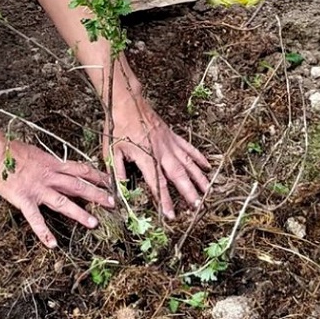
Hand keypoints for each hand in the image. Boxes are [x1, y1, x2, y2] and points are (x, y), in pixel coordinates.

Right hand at [0, 141, 114, 247]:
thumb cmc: (11, 150)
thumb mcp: (35, 152)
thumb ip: (46, 162)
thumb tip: (54, 165)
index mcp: (53, 164)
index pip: (80, 169)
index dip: (96, 175)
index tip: (109, 181)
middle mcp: (50, 176)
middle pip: (78, 185)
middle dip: (97, 194)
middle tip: (112, 203)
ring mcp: (38, 189)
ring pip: (64, 202)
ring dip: (80, 213)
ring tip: (94, 223)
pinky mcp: (24, 200)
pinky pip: (36, 219)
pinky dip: (44, 232)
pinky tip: (52, 244)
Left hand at [106, 95, 211, 218]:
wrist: (127, 103)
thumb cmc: (117, 127)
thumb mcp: (111, 151)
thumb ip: (118, 172)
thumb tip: (120, 191)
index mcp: (146, 157)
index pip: (158, 183)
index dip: (165, 200)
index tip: (171, 215)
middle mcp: (161, 152)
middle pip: (178, 176)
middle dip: (189, 193)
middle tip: (198, 207)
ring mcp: (169, 143)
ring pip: (188, 163)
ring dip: (199, 178)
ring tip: (208, 192)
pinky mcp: (173, 136)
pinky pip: (189, 148)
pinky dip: (199, 158)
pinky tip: (208, 167)